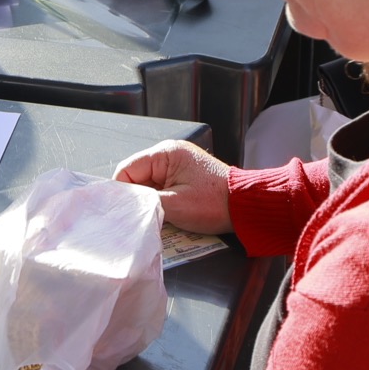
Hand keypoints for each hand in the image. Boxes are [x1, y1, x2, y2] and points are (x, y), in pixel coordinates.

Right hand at [112, 139, 231, 233]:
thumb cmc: (215, 204)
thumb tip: (125, 205)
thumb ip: (144, 202)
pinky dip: (162, 201)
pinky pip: (162, 187)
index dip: (122, 192)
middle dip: (139, 198)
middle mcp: (170, 153)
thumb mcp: (174, 206)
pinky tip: (169, 213)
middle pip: (137, 177)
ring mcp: (178, 164)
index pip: (127, 169)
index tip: (125, 212)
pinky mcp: (185, 175)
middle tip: (144, 216)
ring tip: (160, 215)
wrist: (246, 207)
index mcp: (165, 152)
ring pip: (149, 184)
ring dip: (151, 201)